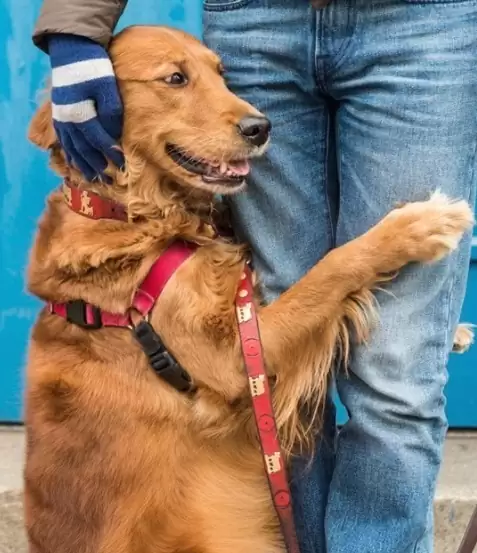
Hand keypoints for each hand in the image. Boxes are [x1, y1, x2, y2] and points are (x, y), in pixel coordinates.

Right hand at [48, 34, 124, 181]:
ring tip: (92, 177)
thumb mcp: (108, 89)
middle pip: (84, 150)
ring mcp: (62, 118)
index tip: (122, 166)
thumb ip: (112, 114)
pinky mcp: (59, 114)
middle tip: (109, 182)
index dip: (111, 154)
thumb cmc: (94, 68)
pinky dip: (70, 152)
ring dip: (82, 164)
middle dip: (97, 166)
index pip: (99, 141)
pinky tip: (75, 161)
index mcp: (81, 115)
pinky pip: (64, 139)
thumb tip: (115, 137)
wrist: (71, 50)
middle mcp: (68, 120)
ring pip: (72, 147)